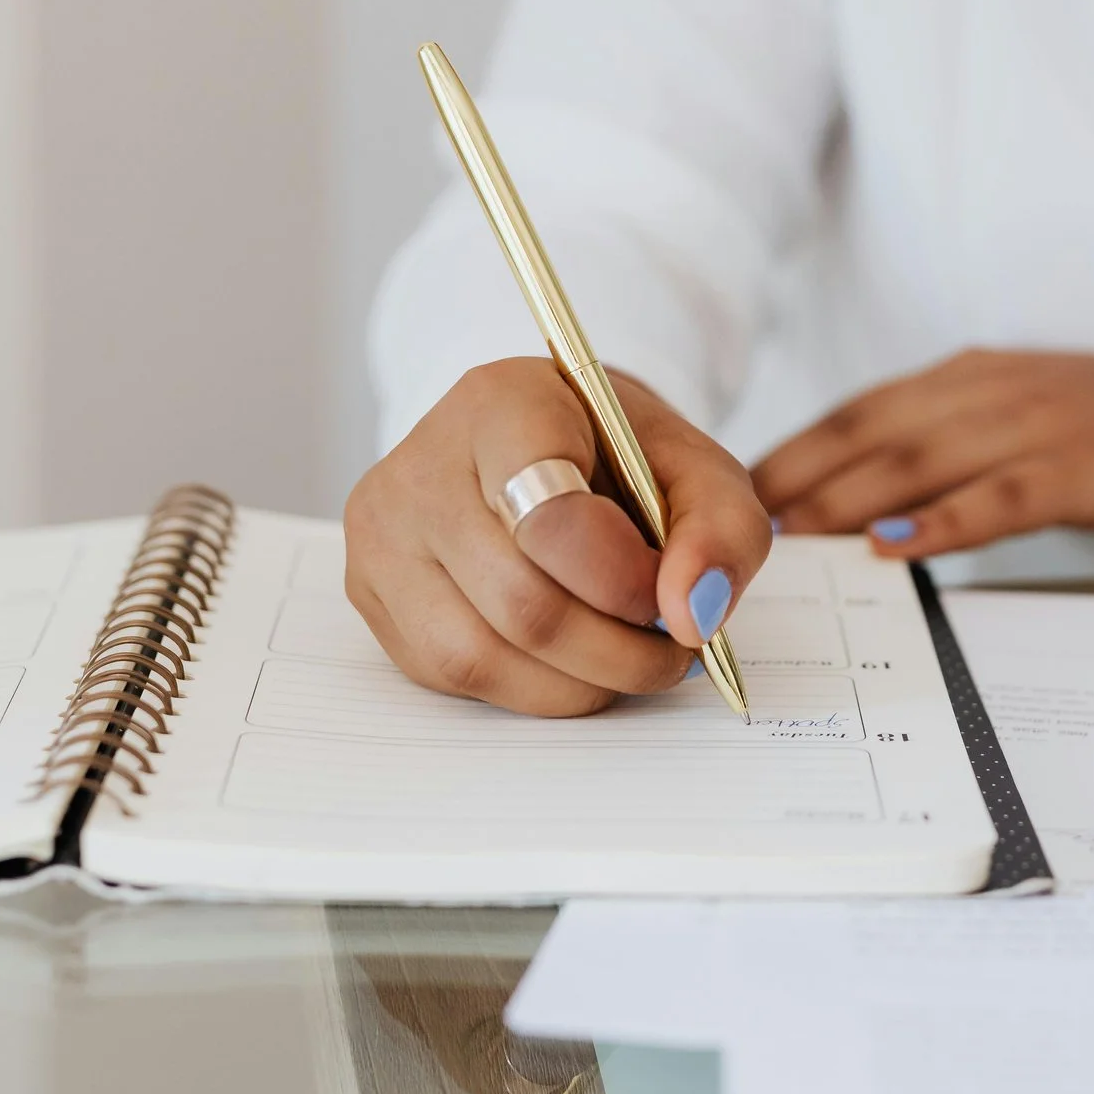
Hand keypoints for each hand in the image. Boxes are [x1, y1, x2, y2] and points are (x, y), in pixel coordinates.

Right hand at [344, 358, 771, 715]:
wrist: (542, 445)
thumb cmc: (618, 457)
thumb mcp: (696, 468)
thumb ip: (722, 529)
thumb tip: (697, 616)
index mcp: (502, 403)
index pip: (549, 516)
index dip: (623, 581)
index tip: (671, 599)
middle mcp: (421, 465)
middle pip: (521, 604)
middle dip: (617, 652)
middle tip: (668, 650)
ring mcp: (383, 533)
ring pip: (479, 657)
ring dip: (577, 685)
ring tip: (626, 660)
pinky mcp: (371, 592)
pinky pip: (451, 679)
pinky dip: (531, 689)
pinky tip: (568, 659)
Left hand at [750, 336, 1093, 557]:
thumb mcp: (1026, 422)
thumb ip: (954, 448)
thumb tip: (870, 505)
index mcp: (970, 379)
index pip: (856, 412)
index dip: (789, 452)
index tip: (726, 497)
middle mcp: (992, 390)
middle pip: (869, 434)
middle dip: (794, 481)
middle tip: (729, 530)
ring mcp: (1039, 426)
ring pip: (920, 460)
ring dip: (844, 500)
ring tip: (785, 539)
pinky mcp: (1086, 469)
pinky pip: (1002, 495)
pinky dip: (944, 521)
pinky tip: (895, 548)